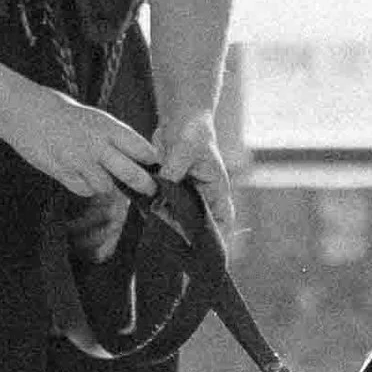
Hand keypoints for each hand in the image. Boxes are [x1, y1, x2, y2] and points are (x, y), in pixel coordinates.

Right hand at [1, 79, 158, 209]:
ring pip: (106, 187)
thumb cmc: (59, 110)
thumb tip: (133, 153)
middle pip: (131, 174)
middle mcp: (96, 145)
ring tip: (102, 176)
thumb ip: (112, 135)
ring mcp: (79, 161)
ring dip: (108, 186)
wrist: (23, 111)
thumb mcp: (92, 117)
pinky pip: (84, 190)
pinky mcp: (63, 173)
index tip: (155, 166)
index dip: (152, 160)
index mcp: (107, 126)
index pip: (141, 148)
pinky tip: (81, 176)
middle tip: (149, 190)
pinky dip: (86, 188)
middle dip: (144, 186)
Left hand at [158, 107, 235, 243]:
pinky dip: (158, 213)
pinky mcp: (172, 188)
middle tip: (177, 254)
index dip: (219, 239)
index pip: (223, 219)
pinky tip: (147, 218)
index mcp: (216, 187)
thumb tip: (160, 194)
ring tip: (159, 240)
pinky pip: (165, 206)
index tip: (209, 255)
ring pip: (181, 218)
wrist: (180, 116)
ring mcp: (188, 192)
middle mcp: (204, 194)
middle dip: (190, 238)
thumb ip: (173, 172)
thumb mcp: (184, 149)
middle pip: (200, 224)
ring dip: (171, 226)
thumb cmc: (192, 130)